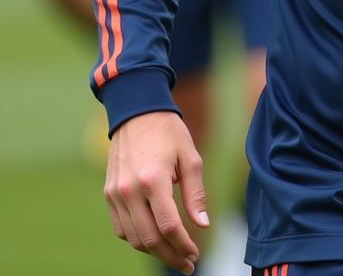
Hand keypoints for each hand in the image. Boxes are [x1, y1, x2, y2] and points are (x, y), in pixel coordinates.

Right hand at [104, 110, 208, 273]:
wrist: (137, 112)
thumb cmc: (169, 132)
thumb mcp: (191, 157)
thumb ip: (196, 193)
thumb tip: (203, 225)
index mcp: (153, 180)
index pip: (169, 226)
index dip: (183, 245)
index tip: (194, 254)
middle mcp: (130, 191)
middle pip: (149, 239)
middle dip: (170, 256)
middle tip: (187, 264)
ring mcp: (115, 194)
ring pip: (133, 238)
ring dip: (153, 252)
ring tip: (174, 254)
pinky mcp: (108, 194)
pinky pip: (121, 228)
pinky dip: (137, 239)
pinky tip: (154, 239)